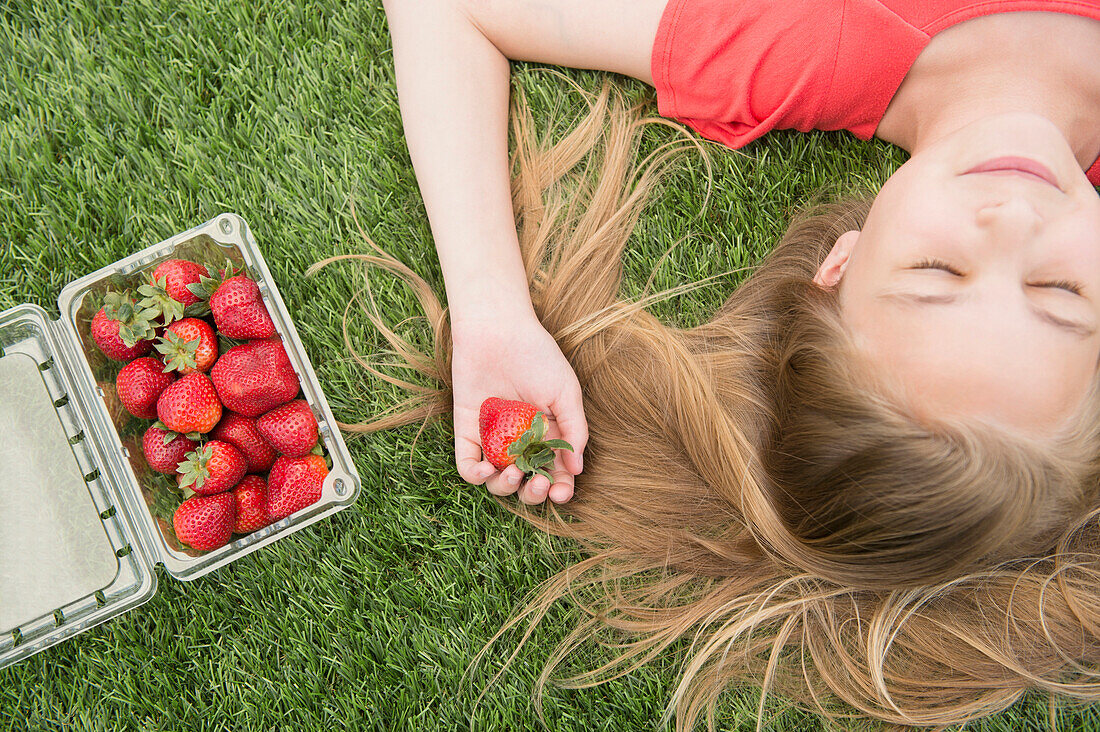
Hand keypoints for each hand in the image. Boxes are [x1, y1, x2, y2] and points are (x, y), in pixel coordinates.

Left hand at [451, 309, 586, 503]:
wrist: (498, 329)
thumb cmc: (536, 355)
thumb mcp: (566, 392)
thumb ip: (575, 430)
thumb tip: (577, 469)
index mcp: (548, 435)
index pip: (555, 472)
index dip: (560, 489)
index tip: (561, 492)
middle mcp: (520, 442)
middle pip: (526, 484)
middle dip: (534, 493)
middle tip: (539, 483)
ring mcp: (493, 438)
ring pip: (496, 481)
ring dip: (506, 488)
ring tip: (514, 474)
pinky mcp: (467, 430)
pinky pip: (466, 464)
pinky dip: (474, 475)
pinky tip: (486, 471)